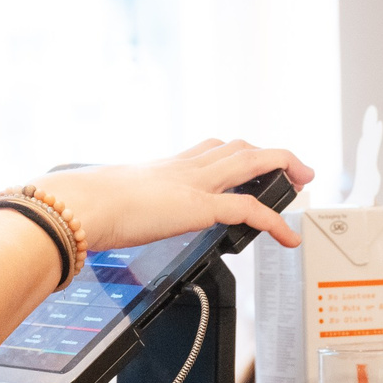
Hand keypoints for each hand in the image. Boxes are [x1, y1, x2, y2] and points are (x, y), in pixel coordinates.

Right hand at [39, 140, 314, 252]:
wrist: (79, 206)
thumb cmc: (84, 208)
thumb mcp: (107, 204)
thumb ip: (117, 211)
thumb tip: (99, 226)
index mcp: (162, 168)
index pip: (206, 149)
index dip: (232, 152)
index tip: (245, 156)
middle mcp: (182, 168)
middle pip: (237, 147)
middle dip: (269, 153)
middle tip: (291, 166)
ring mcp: (194, 183)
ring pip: (251, 162)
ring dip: (282, 167)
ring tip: (303, 182)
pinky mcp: (200, 206)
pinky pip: (250, 208)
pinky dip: (276, 219)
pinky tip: (289, 235)